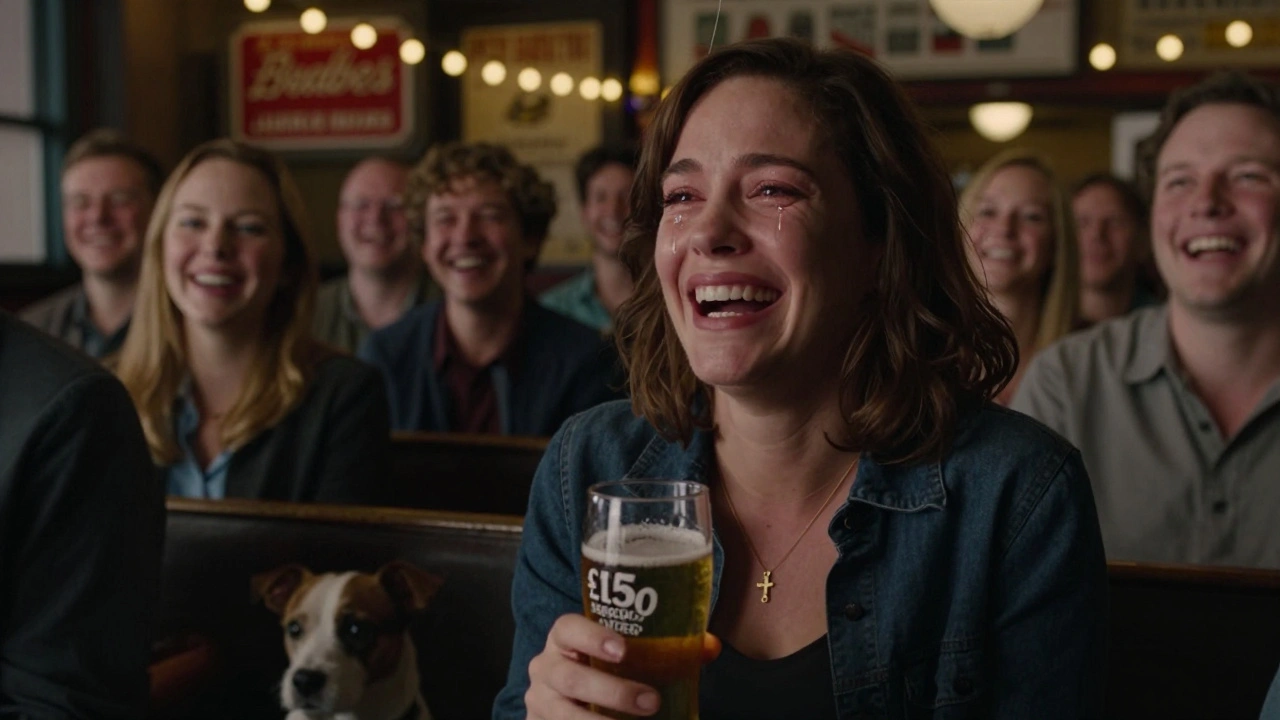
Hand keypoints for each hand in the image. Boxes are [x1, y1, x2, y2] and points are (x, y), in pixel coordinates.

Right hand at [525, 614, 721, 718]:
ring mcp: (541, 702)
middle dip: (613, 692)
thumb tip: (709, 647)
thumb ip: (664, 649)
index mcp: (564, 640)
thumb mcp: (622, 657)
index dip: (591, 637)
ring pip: (565, 715)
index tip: (622, 650)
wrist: (565, 700)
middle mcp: (546, 668)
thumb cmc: (600, 669)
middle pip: (571, 678)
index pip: (568, 628)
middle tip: (652, 701)